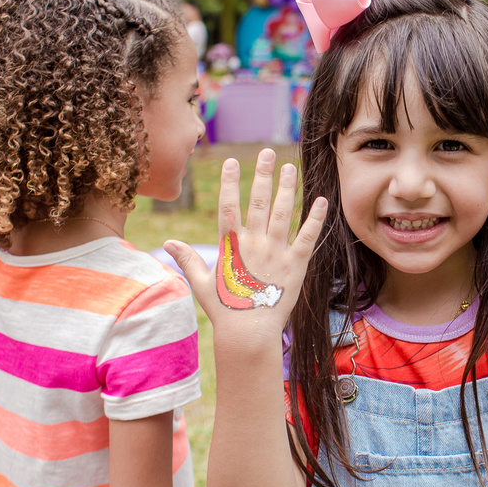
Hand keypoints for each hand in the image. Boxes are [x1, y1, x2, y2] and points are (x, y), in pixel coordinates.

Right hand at [165, 150, 326, 341]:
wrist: (249, 334)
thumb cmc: (225, 311)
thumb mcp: (202, 284)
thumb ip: (188, 260)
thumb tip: (166, 242)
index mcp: (230, 247)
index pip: (228, 207)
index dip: (229, 183)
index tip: (231, 161)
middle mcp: (253, 245)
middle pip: (257, 203)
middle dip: (262, 176)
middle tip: (268, 152)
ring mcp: (275, 253)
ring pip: (282, 213)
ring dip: (287, 188)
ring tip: (290, 167)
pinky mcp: (296, 265)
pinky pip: (307, 237)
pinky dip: (315, 218)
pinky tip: (321, 200)